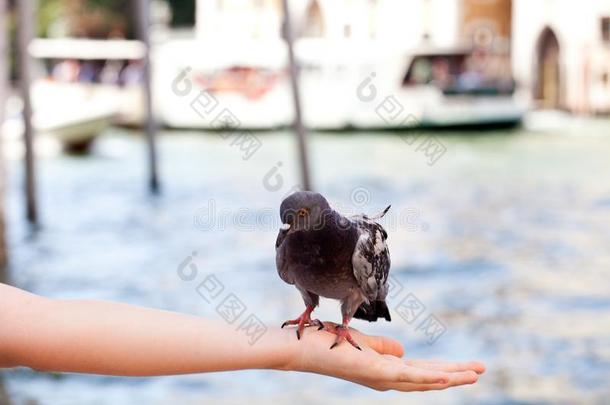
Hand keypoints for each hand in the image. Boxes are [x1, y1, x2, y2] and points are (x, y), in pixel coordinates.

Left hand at [280, 322, 484, 391]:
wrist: (303, 349)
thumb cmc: (330, 345)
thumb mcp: (364, 344)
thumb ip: (384, 348)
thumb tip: (404, 352)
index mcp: (386, 371)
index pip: (423, 371)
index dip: (447, 370)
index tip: (468, 368)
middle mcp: (387, 379)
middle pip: (429, 379)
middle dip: (456, 376)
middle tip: (482, 370)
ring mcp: (382, 377)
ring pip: (424, 380)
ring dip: (451, 378)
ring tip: (475, 374)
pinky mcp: (374, 371)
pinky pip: (407, 376)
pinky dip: (429, 377)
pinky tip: (447, 376)